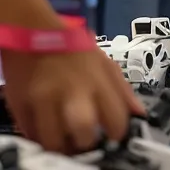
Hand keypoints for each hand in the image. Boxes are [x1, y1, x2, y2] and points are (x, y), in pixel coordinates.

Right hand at [1, 46, 143, 152]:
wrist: (34, 32)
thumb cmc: (75, 50)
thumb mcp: (105, 63)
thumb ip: (122, 90)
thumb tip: (139, 115)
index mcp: (98, 80)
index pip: (116, 119)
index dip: (117, 133)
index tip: (113, 136)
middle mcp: (73, 91)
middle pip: (84, 133)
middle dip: (87, 143)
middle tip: (86, 140)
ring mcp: (45, 99)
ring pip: (55, 142)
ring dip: (62, 145)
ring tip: (66, 138)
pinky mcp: (22, 106)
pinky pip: (32, 136)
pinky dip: (40, 138)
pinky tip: (48, 130)